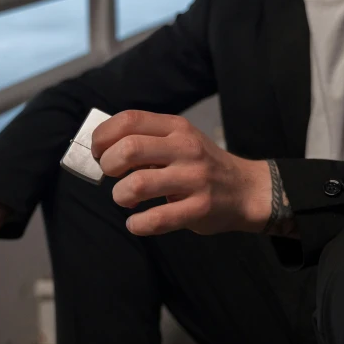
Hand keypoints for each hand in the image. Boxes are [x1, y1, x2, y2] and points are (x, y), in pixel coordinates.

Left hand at [91, 110, 272, 235]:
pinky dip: (137, 224)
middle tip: (112, 176)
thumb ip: (148, 140)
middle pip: (128, 149)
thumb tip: (102, 149)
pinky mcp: (199, 208)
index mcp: (176, 128)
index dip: (103, 136)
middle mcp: (185, 149)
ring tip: (125, 199)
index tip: (98, 152)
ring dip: (120, 196)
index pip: (129, 120)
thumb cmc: (202, 166)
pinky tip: (136, 222)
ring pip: (137, 185)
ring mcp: (194, 179)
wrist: (246, 190)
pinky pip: (157, 219)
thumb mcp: (180, 141)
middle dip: (108, 165)